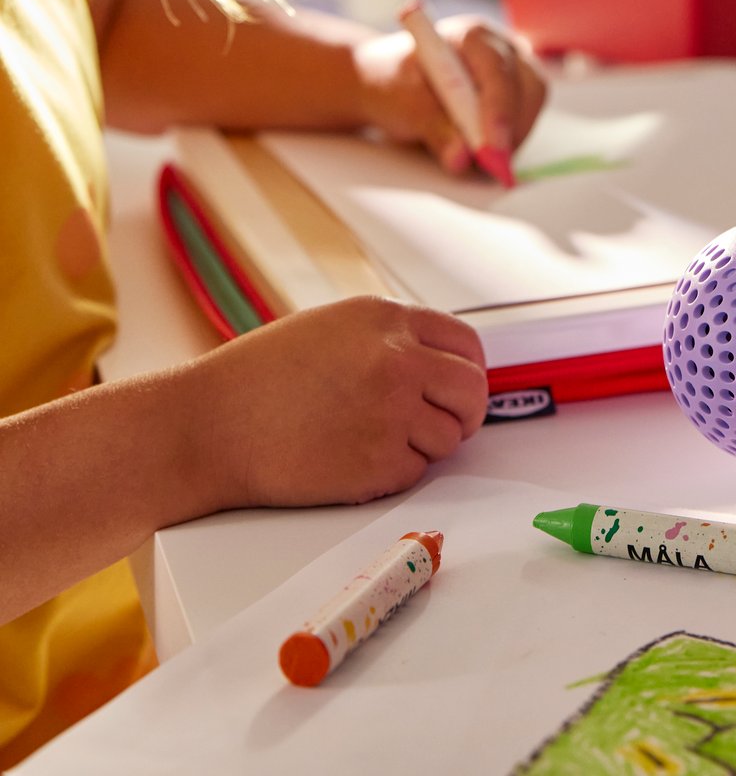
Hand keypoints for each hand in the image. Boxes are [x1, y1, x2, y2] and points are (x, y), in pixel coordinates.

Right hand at [193, 297, 489, 507]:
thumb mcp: (331, 328)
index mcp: (386, 318)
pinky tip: (351, 460)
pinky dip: (394, 474)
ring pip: (450, 437)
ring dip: (425, 446)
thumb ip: (389, 338)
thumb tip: (440, 362)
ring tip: (372, 441)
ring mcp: (392, 410)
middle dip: (465, 413)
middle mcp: (397, 358)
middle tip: (444, 426)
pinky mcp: (379, 461)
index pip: (466, 344)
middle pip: (473, 390)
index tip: (459, 388)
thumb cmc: (258, 380)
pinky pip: (417, 472)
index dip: (467, 370)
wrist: (205, 426)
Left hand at [354, 16, 547, 174]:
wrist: (392, 86)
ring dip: (513, 137)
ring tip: (481, 159)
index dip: (498, 110)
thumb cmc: (395, 84)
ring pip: (532, 104)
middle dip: (512, 128)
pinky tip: (487, 152)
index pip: (496, 69)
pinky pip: (527, 118)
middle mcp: (501, 47)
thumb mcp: (403, 104)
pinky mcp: (518, 94)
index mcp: (471, 36)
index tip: (491, 148)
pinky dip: (512, 140)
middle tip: (491, 164)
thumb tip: (461, 158)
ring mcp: (514, 70)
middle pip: (528, 85)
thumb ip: (433, 126)